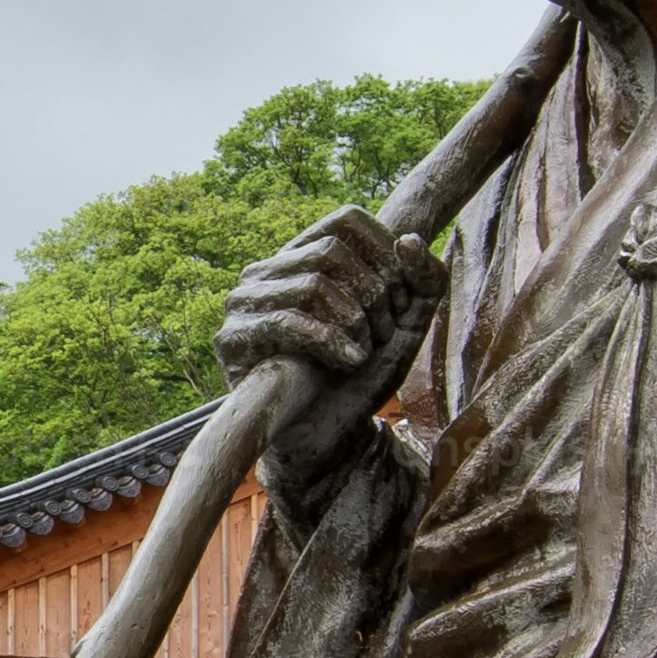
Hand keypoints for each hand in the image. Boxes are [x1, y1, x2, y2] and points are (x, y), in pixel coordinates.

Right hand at [217, 209, 441, 485]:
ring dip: (354, 324)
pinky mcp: (232, 338)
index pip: (347, 220)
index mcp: (302, 256)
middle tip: (380, 336)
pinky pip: (288, 320)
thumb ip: (425, 279)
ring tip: (361, 353)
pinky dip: (331, 342)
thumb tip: (409, 240)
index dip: (385, 254)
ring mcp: (243, 302)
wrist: (326, 437)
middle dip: (372, 295)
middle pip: (332, 250)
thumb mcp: (406, 324)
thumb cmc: (361, 375)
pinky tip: (350, 363)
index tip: (398, 301)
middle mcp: (266, 270)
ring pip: (312, 284)